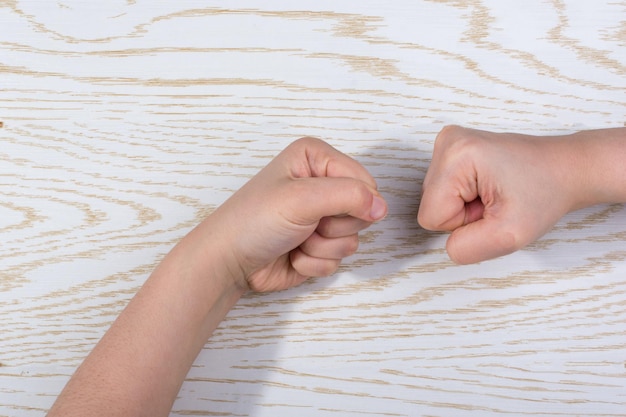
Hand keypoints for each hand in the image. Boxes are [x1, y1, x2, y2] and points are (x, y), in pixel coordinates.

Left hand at [210, 137, 387, 291]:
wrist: (228, 261)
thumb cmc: (254, 221)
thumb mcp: (301, 198)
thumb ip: (348, 196)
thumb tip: (383, 207)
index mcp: (316, 159)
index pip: (365, 181)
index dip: (354, 201)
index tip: (323, 209)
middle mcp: (321, 185)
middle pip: (363, 211)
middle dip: (334, 226)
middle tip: (306, 224)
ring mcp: (320, 218)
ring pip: (352, 239)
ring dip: (322, 247)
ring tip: (295, 240)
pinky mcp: (319, 247)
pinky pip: (339, 260)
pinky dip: (315, 262)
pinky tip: (292, 255)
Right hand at [418, 125, 578, 263]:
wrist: (564, 169)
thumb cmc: (545, 193)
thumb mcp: (510, 235)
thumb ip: (468, 248)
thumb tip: (448, 246)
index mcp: (457, 155)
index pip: (430, 216)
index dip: (463, 224)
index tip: (491, 208)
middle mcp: (448, 142)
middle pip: (431, 205)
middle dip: (463, 214)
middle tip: (495, 202)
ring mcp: (448, 142)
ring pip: (436, 199)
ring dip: (465, 205)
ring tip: (494, 193)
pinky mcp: (452, 147)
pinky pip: (442, 189)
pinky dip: (464, 195)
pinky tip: (488, 186)